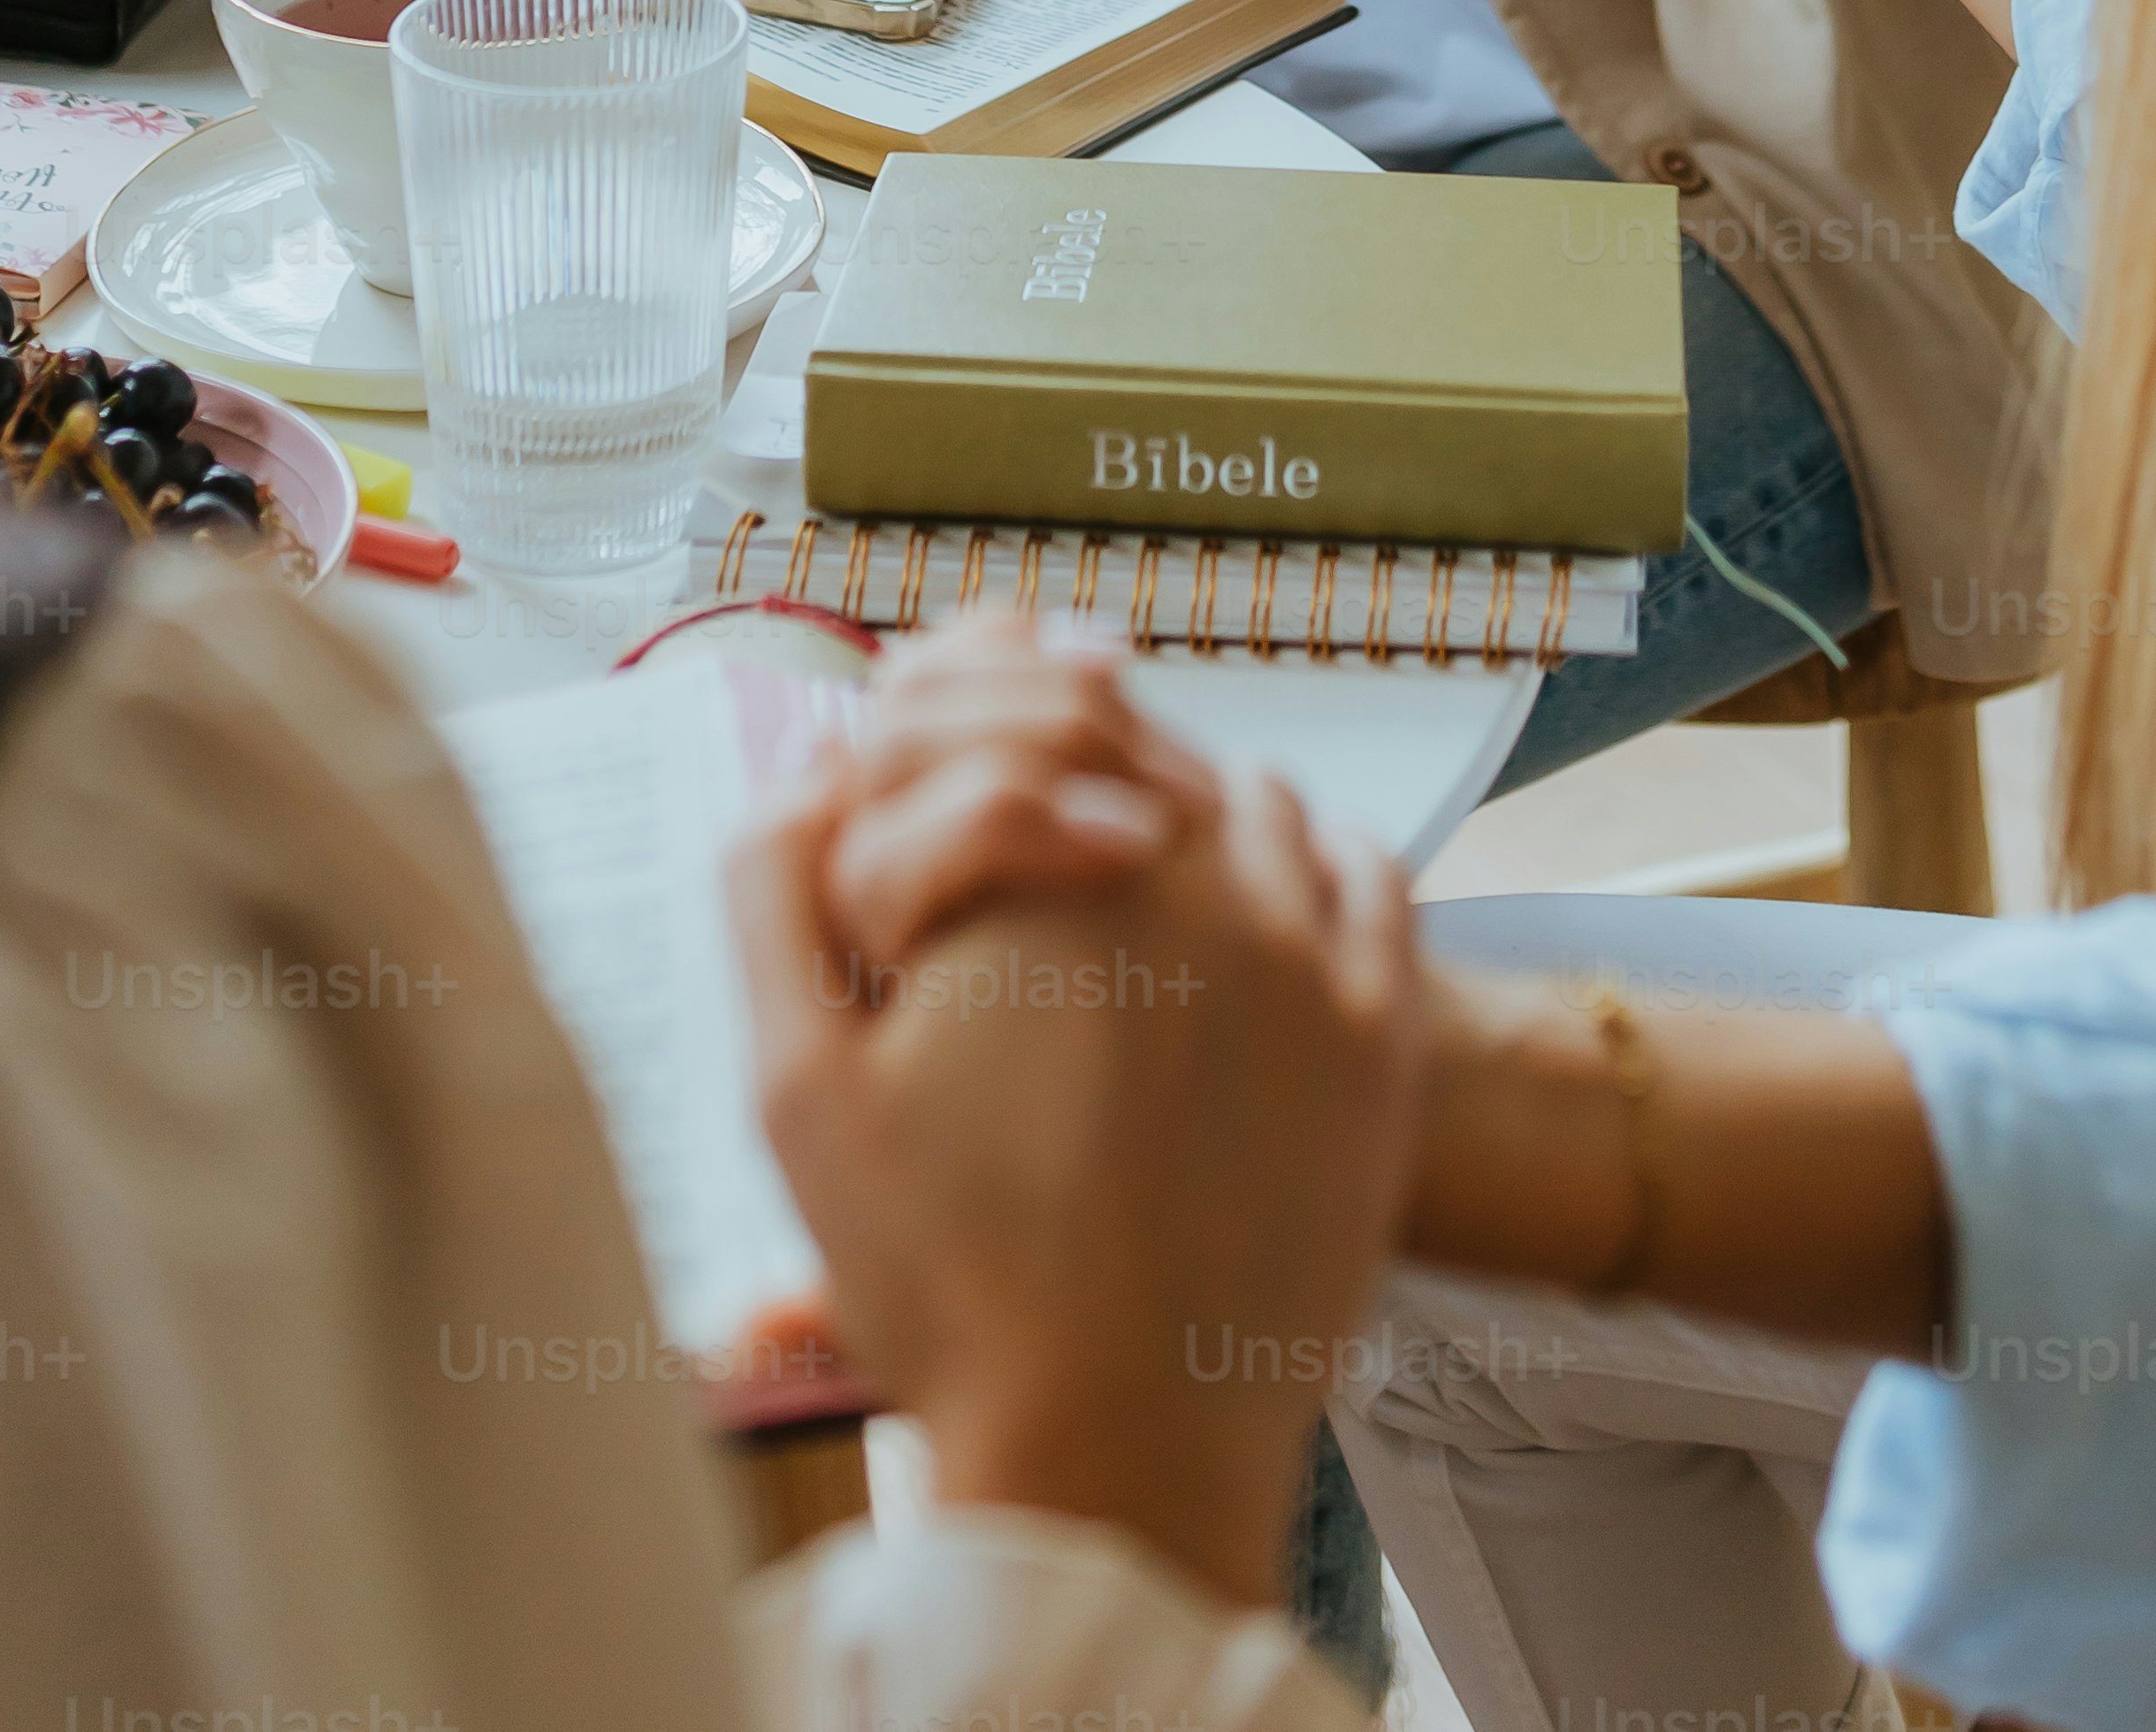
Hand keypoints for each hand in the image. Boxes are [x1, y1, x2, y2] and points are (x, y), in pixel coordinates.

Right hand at [733, 638, 1420, 1613]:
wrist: (1115, 1454)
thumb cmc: (947, 1285)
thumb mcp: (795, 1091)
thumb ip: (774, 890)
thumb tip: (808, 758)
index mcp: (1035, 872)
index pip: (994, 700)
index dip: (947, 721)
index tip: (930, 770)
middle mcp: (1186, 875)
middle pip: (1126, 736)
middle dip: (1060, 758)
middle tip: (1029, 832)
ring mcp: (1304, 947)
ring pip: (1245, 794)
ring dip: (1183, 812)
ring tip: (1129, 888)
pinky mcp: (1381, 1029)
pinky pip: (1359, 869)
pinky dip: (1307, 862)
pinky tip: (1257, 913)